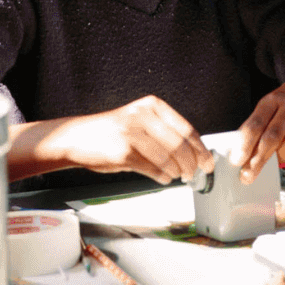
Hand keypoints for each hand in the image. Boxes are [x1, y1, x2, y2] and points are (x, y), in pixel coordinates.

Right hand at [49, 95, 214, 183]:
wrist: (77, 137)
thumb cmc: (111, 132)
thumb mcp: (139, 120)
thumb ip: (163, 130)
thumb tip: (191, 151)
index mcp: (152, 106)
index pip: (186, 128)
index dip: (200, 148)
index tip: (207, 160)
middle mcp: (144, 116)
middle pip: (180, 144)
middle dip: (192, 163)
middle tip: (195, 173)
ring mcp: (133, 134)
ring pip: (168, 158)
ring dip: (177, 171)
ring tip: (179, 176)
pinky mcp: (124, 153)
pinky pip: (152, 168)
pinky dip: (162, 176)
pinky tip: (165, 178)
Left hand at [230, 78, 284, 182]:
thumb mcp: (268, 106)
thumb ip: (256, 125)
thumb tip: (239, 153)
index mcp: (273, 100)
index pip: (256, 125)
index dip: (244, 145)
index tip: (237, 161)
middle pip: (272, 137)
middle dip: (258, 160)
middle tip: (248, 175)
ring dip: (282, 156)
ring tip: (277, 158)